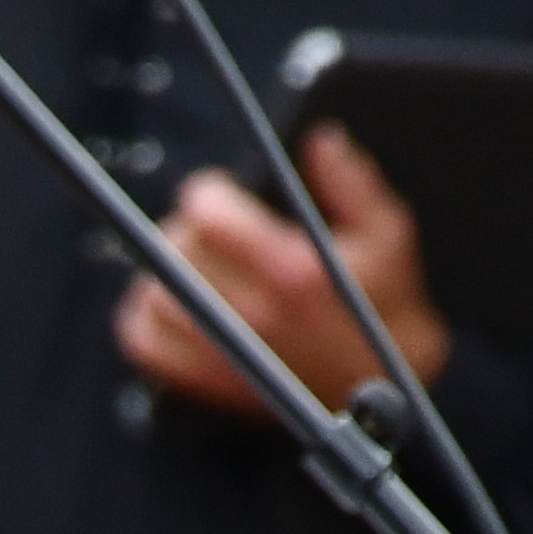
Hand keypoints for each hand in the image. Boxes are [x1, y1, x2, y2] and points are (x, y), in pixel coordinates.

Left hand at [115, 125, 450, 417]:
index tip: (220, 197)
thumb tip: (319, 139)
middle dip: (190, 231)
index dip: (209, 194)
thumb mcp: (388, 235)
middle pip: (176, 249)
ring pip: (154, 293)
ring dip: (167, 272)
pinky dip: (143, 319)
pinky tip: (169, 305)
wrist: (384, 394)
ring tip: (193, 267)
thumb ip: (352, 180)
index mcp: (292, 270)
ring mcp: (228, 353)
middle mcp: (255, 314)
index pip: (207, 211)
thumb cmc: (384, 308)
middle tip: (211, 235)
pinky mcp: (208, 383)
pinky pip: (144, 343)